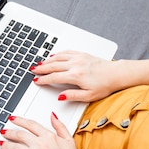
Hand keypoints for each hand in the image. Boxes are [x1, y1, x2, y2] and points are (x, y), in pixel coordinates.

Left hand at [0, 114, 105, 148]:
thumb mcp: (69, 140)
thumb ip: (60, 126)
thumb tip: (53, 116)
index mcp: (49, 137)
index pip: (30, 124)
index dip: (20, 120)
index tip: (13, 119)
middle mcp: (41, 145)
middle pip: (20, 134)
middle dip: (10, 132)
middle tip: (4, 131)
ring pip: (15, 147)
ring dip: (6, 144)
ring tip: (1, 143)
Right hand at [32, 51, 148, 102]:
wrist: (116, 74)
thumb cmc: (105, 85)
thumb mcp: (89, 96)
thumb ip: (73, 96)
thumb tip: (60, 96)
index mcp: (76, 76)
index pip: (55, 78)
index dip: (44, 80)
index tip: (37, 81)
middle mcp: (75, 65)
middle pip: (53, 66)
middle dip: (41, 68)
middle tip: (33, 71)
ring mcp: (79, 58)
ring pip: (58, 58)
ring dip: (47, 61)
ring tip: (39, 64)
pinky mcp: (82, 54)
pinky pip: (66, 52)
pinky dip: (58, 54)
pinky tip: (53, 56)